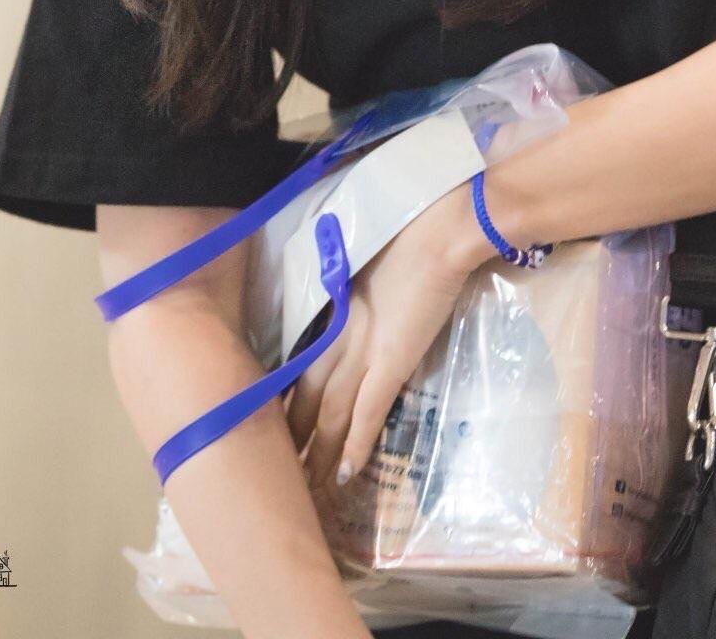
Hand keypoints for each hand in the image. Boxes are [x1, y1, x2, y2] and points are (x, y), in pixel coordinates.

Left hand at [284, 180, 494, 505]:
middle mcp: (340, 334)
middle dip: (293, 436)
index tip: (277, 425)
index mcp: (334, 309)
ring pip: (330, 413)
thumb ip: (359, 286)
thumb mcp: (371, 259)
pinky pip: (368, 412)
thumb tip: (356, 298)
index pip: (301, 365)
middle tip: (280, 470)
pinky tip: (346, 473)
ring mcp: (364, 349)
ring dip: (318, 453)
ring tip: (307, 486)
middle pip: (306, 396)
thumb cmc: (412, 230)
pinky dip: (356, 444)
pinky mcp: (392, 361)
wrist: (438, 230)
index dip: (289, 400)